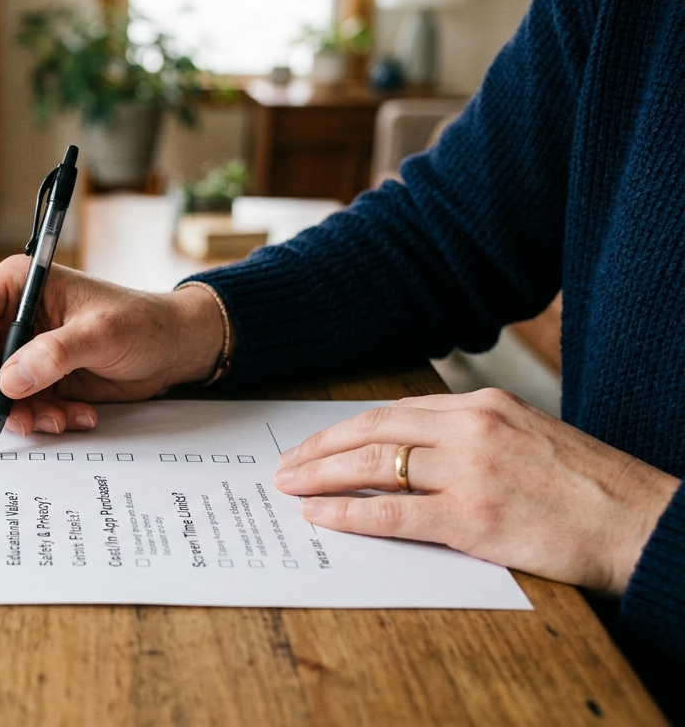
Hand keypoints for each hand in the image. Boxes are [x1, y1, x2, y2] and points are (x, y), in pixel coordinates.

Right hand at [0, 256, 226, 435]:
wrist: (173, 348)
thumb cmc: (143, 323)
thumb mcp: (102, 334)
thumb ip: (55, 355)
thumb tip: (9, 380)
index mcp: (18, 285)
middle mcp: (11, 316)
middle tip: (23, 418)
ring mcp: (21, 349)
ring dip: (20, 413)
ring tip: (61, 418)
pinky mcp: (35, 378)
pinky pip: (18, 406)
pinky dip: (41, 418)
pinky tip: (75, 415)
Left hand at [274, 388, 680, 593]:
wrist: (644, 525)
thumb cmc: (590, 489)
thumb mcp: (528, 437)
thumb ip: (472, 437)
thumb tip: (412, 453)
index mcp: (484, 405)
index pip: (394, 411)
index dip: (345, 430)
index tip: (316, 444)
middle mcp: (472, 429)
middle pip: (372, 430)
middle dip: (320, 448)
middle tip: (285, 465)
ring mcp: (471, 472)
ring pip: (374, 465)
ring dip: (322, 477)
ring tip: (291, 488)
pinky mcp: (473, 518)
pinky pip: (392, 512)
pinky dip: (348, 513)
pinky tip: (321, 516)